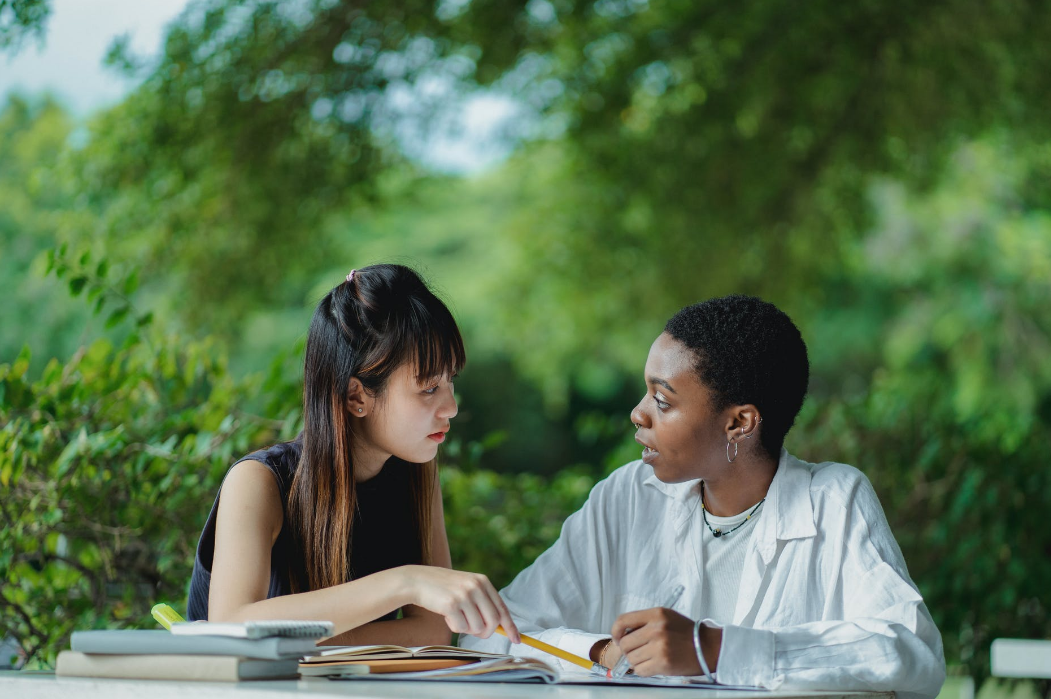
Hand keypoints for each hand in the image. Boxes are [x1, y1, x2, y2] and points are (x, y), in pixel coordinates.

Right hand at [400, 565, 520, 642]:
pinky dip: (454, 627)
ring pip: (477, 628)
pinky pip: (461, 628)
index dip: (510, 626)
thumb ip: (482, 601)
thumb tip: (498, 625)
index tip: (516, 639)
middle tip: (473, 630)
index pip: (502, 608)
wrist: (417, 580)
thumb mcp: (467, 587)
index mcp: (483, 581)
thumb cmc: (443, 588)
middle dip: (485, 632)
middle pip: (493, 622)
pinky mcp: (451, 604)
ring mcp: (464, 595)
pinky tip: (446, 616)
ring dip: (466, 628)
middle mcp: (476, 587)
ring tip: (455, 616)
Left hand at [611, 607, 721, 676]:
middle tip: (637, 650)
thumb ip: (644, 622)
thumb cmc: (686, 633)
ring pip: (631, 658)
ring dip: (636, 661)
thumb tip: (621, 635)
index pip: (623, 621)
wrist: (707, 647)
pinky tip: (653, 665)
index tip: (617, 638)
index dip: (615, 632)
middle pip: (625, 643)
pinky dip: (643, 670)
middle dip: (628, 650)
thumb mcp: (666, 617)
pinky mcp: (663, 663)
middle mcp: (656, 629)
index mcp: (656, 614)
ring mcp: (659, 647)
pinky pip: (640, 670)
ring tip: (649, 657)